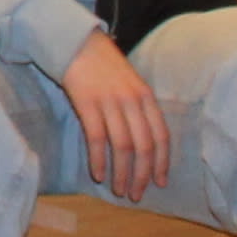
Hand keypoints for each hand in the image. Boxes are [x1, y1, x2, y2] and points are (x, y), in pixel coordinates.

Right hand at [60, 29, 170, 202]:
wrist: (74, 41)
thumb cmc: (102, 64)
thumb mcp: (129, 82)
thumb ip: (138, 108)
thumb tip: (143, 142)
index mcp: (146, 96)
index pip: (161, 136)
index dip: (162, 162)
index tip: (159, 182)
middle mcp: (132, 101)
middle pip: (144, 146)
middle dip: (142, 175)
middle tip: (137, 195)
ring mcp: (110, 102)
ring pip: (122, 146)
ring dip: (122, 173)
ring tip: (120, 191)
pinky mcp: (87, 103)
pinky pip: (96, 138)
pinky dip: (99, 160)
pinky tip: (98, 174)